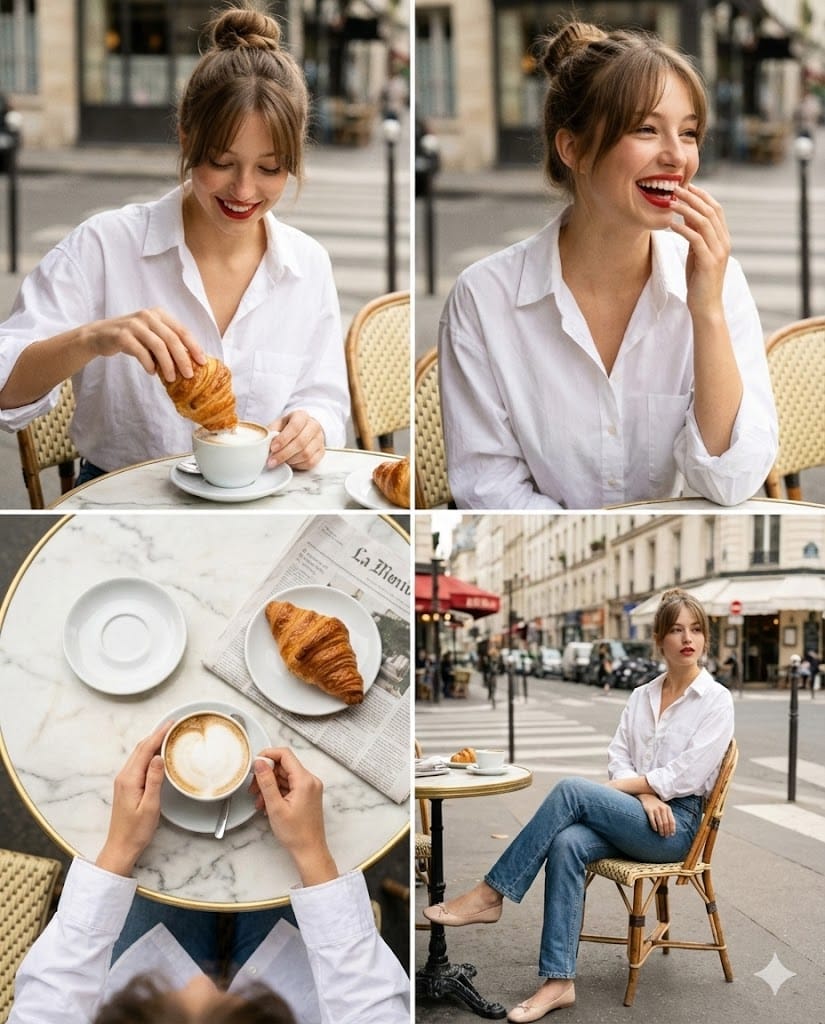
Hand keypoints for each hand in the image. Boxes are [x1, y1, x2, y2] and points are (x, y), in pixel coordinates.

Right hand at [85, 307, 206, 382]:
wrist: (100, 335)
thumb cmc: (132, 338)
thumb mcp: (151, 336)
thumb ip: (168, 343)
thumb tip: (191, 363)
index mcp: (160, 314)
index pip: (182, 331)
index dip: (194, 347)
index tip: (202, 362)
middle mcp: (148, 316)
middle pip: (172, 339)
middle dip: (183, 359)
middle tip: (189, 375)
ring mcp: (134, 324)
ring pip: (158, 346)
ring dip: (167, 365)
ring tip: (170, 378)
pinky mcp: (122, 335)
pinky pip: (141, 352)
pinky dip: (149, 364)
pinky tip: (152, 372)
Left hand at [95, 720, 171, 876]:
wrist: (121, 847)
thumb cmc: (136, 830)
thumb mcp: (150, 806)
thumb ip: (154, 780)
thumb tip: (158, 757)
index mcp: (130, 779)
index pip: (145, 750)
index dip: (158, 735)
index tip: (171, 724)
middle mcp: (124, 777)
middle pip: (140, 749)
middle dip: (156, 734)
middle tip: (172, 725)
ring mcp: (123, 781)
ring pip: (138, 755)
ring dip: (152, 743)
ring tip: (167, 735)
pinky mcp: (126, 786)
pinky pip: (138, 763)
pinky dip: (148, 753)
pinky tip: (157, 754)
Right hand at [251, 747, 337, 884]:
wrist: (309, 851)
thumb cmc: (295, 833)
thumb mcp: (275, 807)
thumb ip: (266, 782)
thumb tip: (260, 762)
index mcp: (305, 780)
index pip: (285, 754)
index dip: (268, 755)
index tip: (255, 765)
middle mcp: (310, 780)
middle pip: (284, 766)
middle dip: (266, 775)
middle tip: (253, 788)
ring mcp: (310, 788)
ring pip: (285, 777)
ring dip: (270, 785)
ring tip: (259, 801)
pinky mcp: (307, 795)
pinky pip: (289, 786)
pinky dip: (277, 792)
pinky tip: (267, 804)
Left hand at [266, 410, 324, 469]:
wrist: (302, 429)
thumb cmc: (287, 427)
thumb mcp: (277, 425)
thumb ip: (271, 433)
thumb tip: (264, 444)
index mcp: (301, 416)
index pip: (295, 426)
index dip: (283, 439)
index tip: (272, 448)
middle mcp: (313, 426)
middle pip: (301, 442)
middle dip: (284, 454)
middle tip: (272, 461)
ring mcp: (319, 439)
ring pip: (306, 454)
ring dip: (290, 461)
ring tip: (280, 462)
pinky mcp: (321, 451)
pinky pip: (311, 462)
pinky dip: (298, 465)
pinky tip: (290, 464)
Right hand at [638, 793, 675, 837]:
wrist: (647, 796)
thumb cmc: (657, 805)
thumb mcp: (665, 808)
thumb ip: (668, 816)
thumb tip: (672, 829)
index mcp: (668, 809)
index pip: (672, 821)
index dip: (672, 829)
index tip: (671, 834)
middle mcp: (662, 809)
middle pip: (666, 823)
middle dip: (666, 831)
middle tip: (665, 836)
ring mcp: (655, 809)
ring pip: (660, 823)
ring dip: (661, 830)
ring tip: (661, 834)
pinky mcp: (649, 810)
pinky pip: (652, 820)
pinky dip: (654, 826)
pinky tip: (655, 830)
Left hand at [669, 183, 730, 314]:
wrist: (706, 306)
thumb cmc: (699, 281)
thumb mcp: (697, 253)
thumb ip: (696, 235)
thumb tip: (686, 215)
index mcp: (723, 238)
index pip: (716, 208)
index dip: (701, 195)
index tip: (685, 185)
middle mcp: (724, 242)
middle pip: (710, 211)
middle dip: (692, 197)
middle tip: (675, 188)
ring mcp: (718, 252)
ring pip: (703, 222)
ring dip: (685, 209)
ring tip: (670, 202)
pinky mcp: (708, 262)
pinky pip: (695, 239)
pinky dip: (682, 229)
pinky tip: (670, 224)